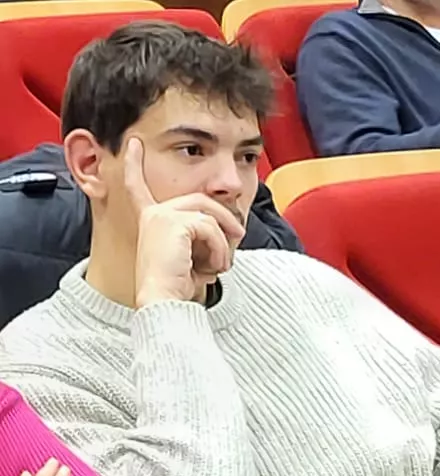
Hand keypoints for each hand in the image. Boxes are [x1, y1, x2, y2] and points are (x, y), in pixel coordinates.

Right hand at [125, 138, 244, 307]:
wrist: (164, 301)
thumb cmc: (179, 287)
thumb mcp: (196, 257)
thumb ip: (205, 237)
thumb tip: (235, 227)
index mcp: (151, 220)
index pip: (139, 187)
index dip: (134, 164)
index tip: (133, 144)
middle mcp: (152, 214)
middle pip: (201, 201)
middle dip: (226, 220)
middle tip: (240, 237)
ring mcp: (160, 215)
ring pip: (210, 215)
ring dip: (224, 242)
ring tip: (220, 265)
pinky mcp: (171, 222)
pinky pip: (211, 227)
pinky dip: (220, 249)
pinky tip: (214, 266)